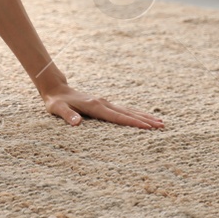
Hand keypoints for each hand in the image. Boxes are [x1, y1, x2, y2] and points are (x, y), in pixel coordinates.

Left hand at [42, 84, 163, 129]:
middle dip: (145, 120)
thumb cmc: (56, 102)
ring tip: (160, 122)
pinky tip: (144, 117)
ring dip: (144, 116)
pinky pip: (124, 110)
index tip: (147, 128)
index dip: (132, 123)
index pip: (117, 117)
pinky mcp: (105, 103)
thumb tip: (77, 123)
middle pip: (128, 113)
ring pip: (129, 110)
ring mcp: (105, 102)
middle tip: (162, 126)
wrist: (57, 89)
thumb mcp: (58, 109)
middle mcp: (103, 102)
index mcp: (95, 106)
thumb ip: (67, 116)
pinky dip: (136, 114)